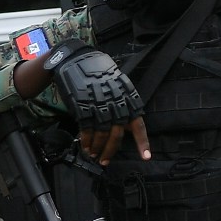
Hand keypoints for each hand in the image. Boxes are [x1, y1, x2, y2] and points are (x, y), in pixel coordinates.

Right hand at [44, 40, 149, 164]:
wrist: (75, 59)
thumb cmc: (97, 71)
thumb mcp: (116, 84)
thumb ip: (122, 105)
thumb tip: (124, 127)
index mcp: (127, 98)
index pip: (137, 123)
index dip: (141, 141)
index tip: (145, 157)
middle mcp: (115, 103)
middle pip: (116, 134)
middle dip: (110, 151)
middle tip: (104, 161)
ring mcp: (98, 106)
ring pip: (101, 135)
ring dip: (97, 148)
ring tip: (93, 155)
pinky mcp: (83, 107)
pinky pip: (86, 130)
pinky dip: (86, 141)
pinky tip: (85, 146)